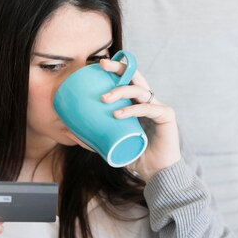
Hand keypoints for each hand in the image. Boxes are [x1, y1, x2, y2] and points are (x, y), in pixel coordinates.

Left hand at [99, 57, 181, 180]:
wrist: (157, 173)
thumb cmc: (135, 157)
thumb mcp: (112, 144)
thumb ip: (95, 136)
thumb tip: (70, 131)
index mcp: (137, 104)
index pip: (128, 80)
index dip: (116, 69)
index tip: (98, 64)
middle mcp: (148, 101)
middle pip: (135, 77)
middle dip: (118, 68)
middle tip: (101, 65)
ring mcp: (158, 107)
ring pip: (139, 90)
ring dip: (120, 90)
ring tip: (104, 99)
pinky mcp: (166, 116)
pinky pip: (148, 108)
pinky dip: (132, 110)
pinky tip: (118, 114)